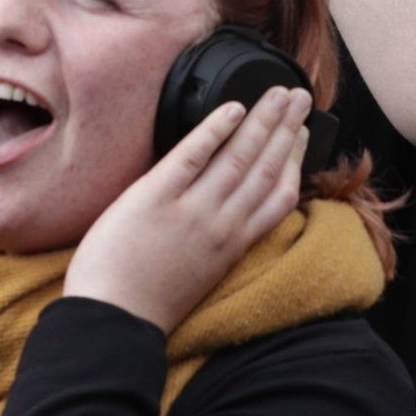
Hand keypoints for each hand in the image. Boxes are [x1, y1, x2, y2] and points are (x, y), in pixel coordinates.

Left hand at [65, 84, 310, 333]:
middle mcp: (222, 224)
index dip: (296, 161)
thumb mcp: (200, 274)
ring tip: (278, 93)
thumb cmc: (147, 304)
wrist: (112, 322)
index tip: (302, 135)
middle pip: (266, 167)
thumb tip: (218, 207)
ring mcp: (191, 210)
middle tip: (301, 97)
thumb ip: (214, 241)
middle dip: (287, 128)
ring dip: (263, 120)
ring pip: (240, 156)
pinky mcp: (156, 197)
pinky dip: (215, 130)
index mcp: (233, 245)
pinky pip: (192, 155)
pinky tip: (231, 109)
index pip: (279, 197)